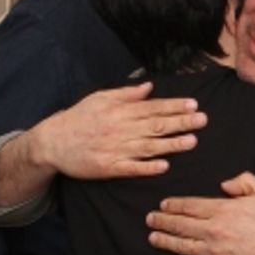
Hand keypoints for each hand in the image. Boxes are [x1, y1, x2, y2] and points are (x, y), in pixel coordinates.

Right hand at [35, 82, 206, 179]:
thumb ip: (126, 94)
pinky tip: (164, 166)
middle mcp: (119, 128)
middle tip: (202, 120)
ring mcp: (114, 149)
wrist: (52, 142)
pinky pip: (131, 168)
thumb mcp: (99, 98)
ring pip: (148, 146)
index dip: (174, 106)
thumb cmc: (79, 119)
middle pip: (155, 125)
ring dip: (171, 144)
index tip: (194, 105)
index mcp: (119, 111)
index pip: (152, 107)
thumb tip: (149, 86)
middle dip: (180, 122)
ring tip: (192, 141)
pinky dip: (148, 167)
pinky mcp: (108, 167)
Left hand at [147, 171, 254, 254]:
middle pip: (181, 224)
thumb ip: (245, 182)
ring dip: (165, 241)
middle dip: (163, 221)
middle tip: (151, 219)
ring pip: (182, 246)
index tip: (164, 204)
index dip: (174, 204)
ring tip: (153, 238)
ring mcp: (215, 252)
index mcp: (224, 210)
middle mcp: (214, 231)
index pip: (191, 205)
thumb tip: (224, 185)